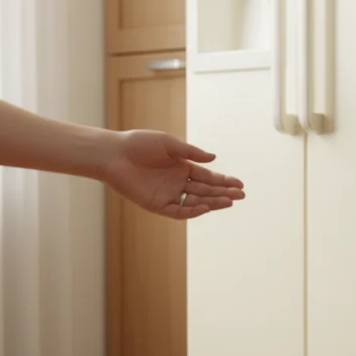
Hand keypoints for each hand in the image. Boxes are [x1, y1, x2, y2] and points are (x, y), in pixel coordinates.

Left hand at [100, 130, 244, 219]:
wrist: (113, 154)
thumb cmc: (139, 144)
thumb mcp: (169, 144)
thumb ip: (191, 153)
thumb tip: (214, 159)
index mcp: (182, 168)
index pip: (208, 177)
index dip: (224, 181)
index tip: (240, 184)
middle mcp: (178, 183)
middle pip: (206, 190)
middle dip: (224, 193)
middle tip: (241, 195)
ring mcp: (168, 194)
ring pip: (196, 201)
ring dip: (213, 202)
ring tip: (230, 201)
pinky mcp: (157, 204)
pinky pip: (178, 210)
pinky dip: (192, 210)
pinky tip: (205, 207)